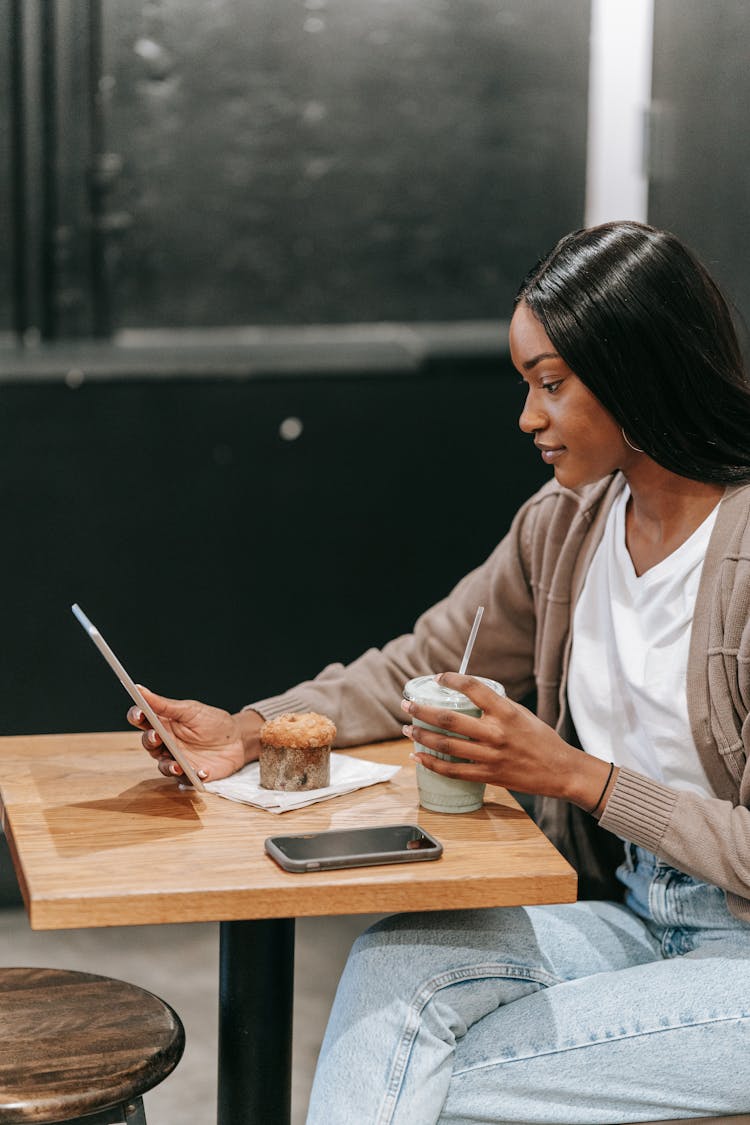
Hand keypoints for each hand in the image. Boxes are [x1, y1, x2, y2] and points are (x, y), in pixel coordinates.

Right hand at [127, 687, 261, 782]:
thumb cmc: (213, 722)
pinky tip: (202, 771)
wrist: (237, 739)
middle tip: (157, 737)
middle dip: (150, 741)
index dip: (136, 716)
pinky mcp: (190, 774)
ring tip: (178, 765)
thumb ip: (164, 705)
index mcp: (164, 723)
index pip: (142, 720)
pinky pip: (185, 779)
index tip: (139, 714)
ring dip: (168, 766)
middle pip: (148, 743)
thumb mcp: (190, 710)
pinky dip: (192, 776)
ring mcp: (176, 759)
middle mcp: (166, 743)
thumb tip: (140, 689)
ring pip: (163, 766)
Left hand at [401, 672, 613, 812]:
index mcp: (506, 712)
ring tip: (408, 728)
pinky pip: (453, 771)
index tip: (438, 677)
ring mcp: (490, 756)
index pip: (473, 688)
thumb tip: (468, 697)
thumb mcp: (522, 714)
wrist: (560, 770)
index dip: (452, 680)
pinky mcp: (488, 775)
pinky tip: (418, 756)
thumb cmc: (541, 739)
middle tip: (407, 704)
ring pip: (446, 745)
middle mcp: (496, 733)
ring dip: (422, 735)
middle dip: (422, 710)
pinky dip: (432, 763)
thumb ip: (495, 707)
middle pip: (449, 719)